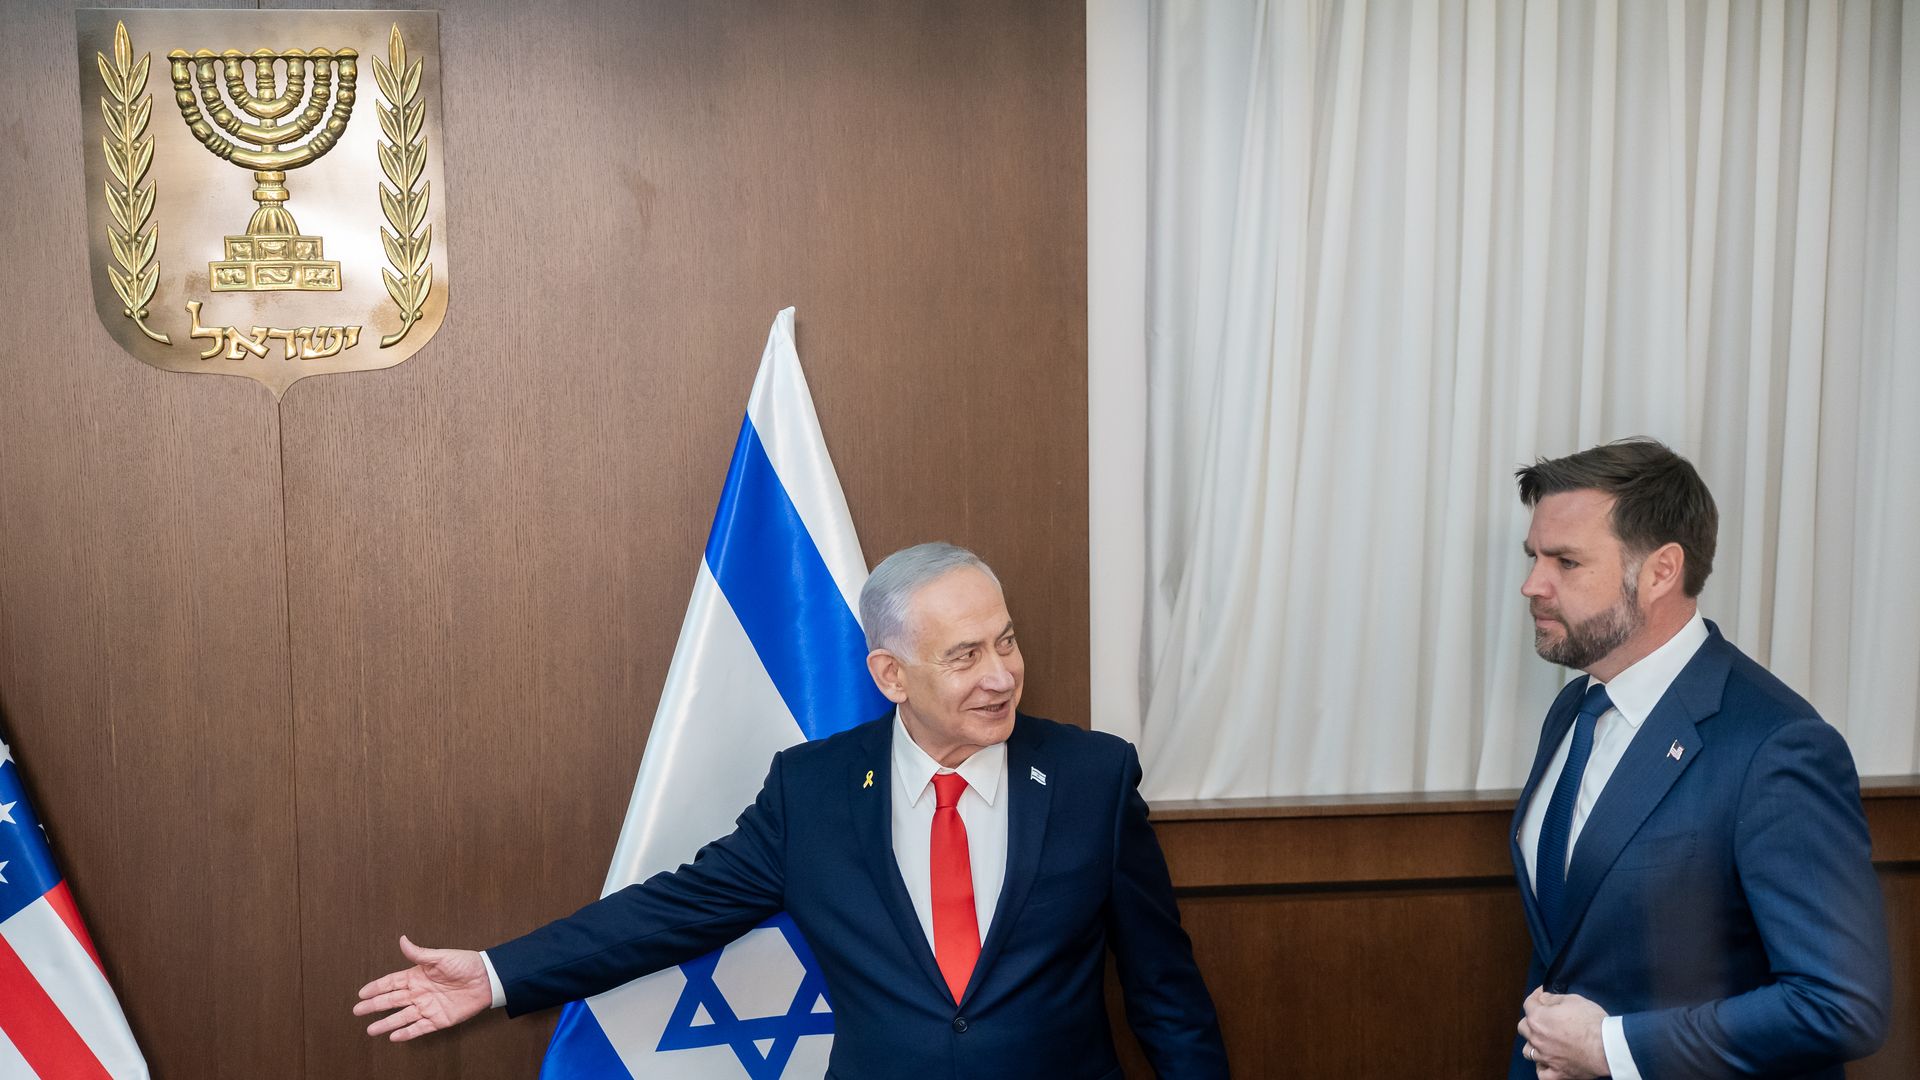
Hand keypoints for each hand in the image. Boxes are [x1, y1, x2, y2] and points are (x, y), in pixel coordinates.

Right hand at [353, 935, 492, 1040]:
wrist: (487, 979)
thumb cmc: (466, 964)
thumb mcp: (441, 957)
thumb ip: (420, 953)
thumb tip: (402, 940)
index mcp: (417, 976)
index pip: (391, 983)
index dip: (376, 988)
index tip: (361, 993)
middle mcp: (419, 993)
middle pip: (392, 1001)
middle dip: (374, 1006)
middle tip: (357, 1011)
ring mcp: (428, 1007)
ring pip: (402, 1017)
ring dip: (386, 1023)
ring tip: (371, 1030)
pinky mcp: (439, 1019)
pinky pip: (419, 1028)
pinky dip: (407, 1033)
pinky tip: (394, 1037)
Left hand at [1517, 986, 1608, 1079]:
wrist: (1608, 1047)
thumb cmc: (1592, 1021)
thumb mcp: (1574, 1000)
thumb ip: (1554, 999)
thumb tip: (1544, 999)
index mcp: (1538, 1019)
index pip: (1529, 1004)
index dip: (1536, 997)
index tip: (1542, 994)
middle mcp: (1537, 1039)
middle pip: (1523, 1027)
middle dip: (1531, 1020)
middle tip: (1544, 1017)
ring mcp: (1546, 1058)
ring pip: (1528, 1051)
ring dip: (1534, 1044)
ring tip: (1544, 1041)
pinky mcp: (1557, 1073)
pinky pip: (1542, 1074)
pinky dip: (1543, 1067)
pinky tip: (1548, 1063)